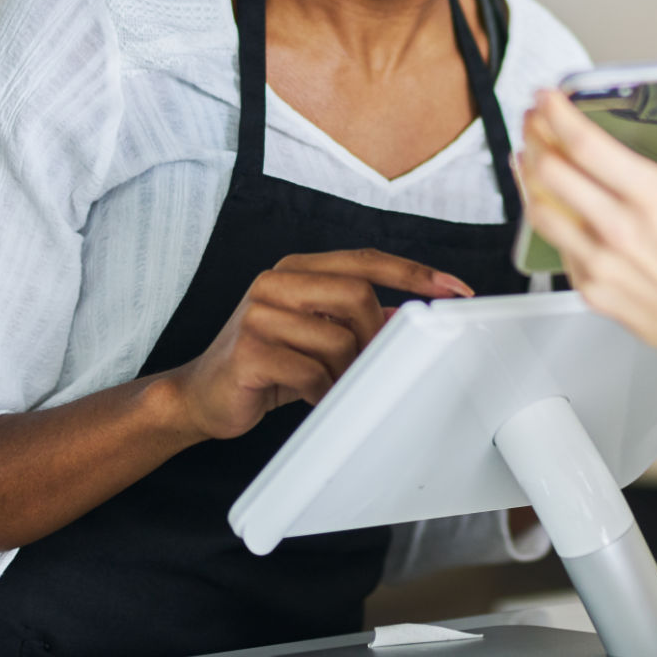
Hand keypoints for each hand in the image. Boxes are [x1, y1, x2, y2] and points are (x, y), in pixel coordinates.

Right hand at [167, 248, 471, 439]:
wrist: (199, 396)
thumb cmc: (265, 363)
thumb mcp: (316, 334)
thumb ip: (358, 319)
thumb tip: (409, 314)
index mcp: (296, 269)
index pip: (367, 260)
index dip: (415, 273)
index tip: (457, 290)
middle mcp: (275, 282)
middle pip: (358, 296)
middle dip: (374, 337)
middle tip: (367, 364)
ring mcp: (257, 314)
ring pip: (338, 339)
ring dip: (346, 371)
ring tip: (332, 384)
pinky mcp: (248, 351)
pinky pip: (311, 372)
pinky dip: (323, 391)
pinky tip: (313, 397)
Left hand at [520, 92, 656, 369]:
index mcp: (652, 196)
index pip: (585, 144)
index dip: (556, 114)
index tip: (547, 98)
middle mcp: (619, 227)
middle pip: (550, 171)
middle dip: (534, 137)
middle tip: (535, 122)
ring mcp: (600, 260)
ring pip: (540, 209)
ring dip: (528, 177)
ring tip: (528, 158)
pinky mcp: (590, 287)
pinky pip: (556, 246)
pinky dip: (548, 219)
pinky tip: (550, 206)